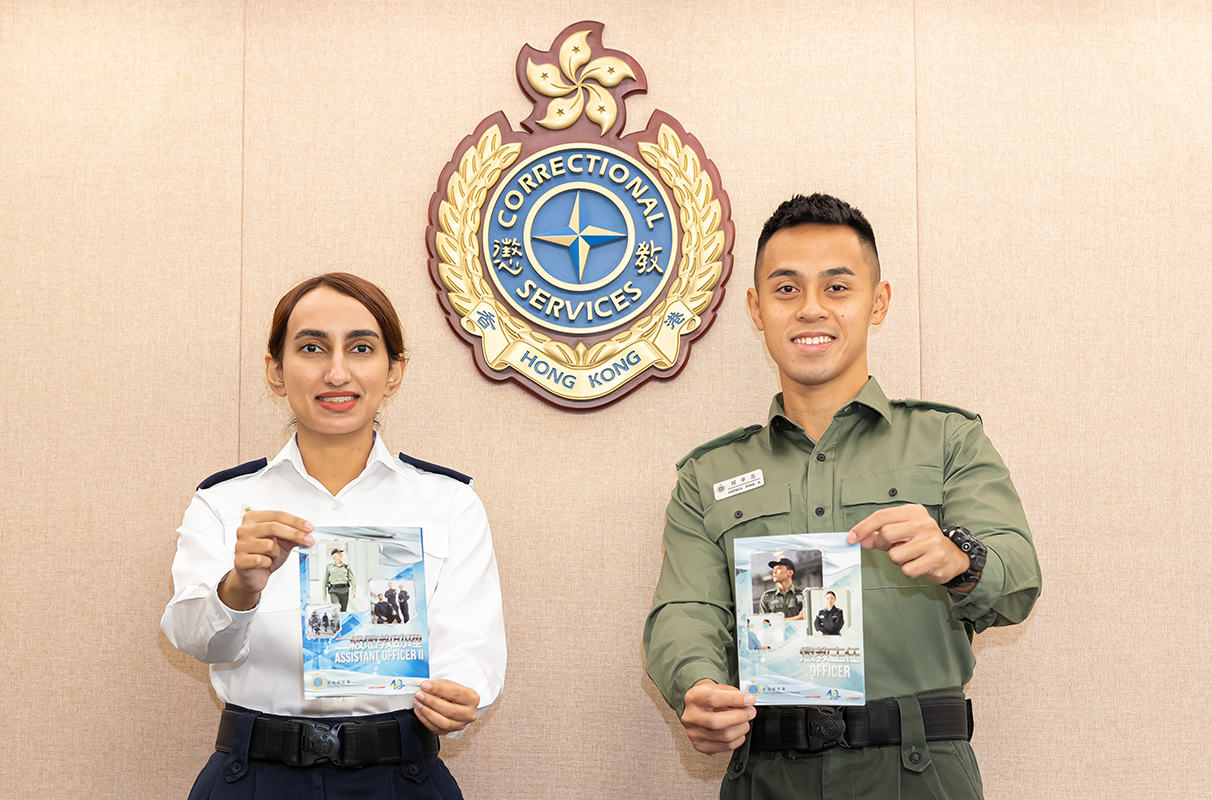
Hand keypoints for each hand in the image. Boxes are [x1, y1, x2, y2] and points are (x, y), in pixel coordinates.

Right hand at [219, 510, 313, 609]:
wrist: (253, 575)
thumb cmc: (265, 554)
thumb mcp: (281, 540)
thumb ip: (293, 533)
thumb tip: (308, 532)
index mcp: (253, 519)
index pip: (277, 515)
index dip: (295, 521)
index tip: (309, 527)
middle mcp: (245, 529)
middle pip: (274, 527)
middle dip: (295, 534)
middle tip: (309, 540)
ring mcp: (240, 545)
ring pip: (269, 545)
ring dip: (277, 553)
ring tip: (272, 556)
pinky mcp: (240, 561)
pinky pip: (262, 560)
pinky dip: (269, 563)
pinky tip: (265, 563)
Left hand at [414, 680, 479, 734]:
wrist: (457, 701)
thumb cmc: (453, 692)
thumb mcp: (449, 684)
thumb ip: (438, 686)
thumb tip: (425, 688)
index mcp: (472, 698)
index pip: (455, 694)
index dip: (438, 689)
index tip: (425, 685)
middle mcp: (469, 713)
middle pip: (450, 710)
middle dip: (431, 702)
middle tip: (419, 695)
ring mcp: (461, 724)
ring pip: (443, 723)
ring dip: (427, 712)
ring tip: (418, 703)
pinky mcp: (451, 731)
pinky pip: (437, 729)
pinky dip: (425, 720)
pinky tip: (420, 711)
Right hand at [680, 679, 755, 753]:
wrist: (697, 709)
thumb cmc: (709, 698)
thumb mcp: (719, 688)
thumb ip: (733, 694)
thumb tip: (748, 704)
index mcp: (693, 698)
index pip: (712, 698)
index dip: (734, 699)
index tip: (749, 699)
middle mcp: (690, 717)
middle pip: (716, 722)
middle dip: (739, 717)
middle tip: (750, 712)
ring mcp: (694, 734)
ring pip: (725, 736)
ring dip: (741, 728)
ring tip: (744, 720)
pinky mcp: (701, 746)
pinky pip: (727, 747)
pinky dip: (738, 738)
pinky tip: (737, 730)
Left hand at [847, 504, 968, 585]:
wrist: (952, 555)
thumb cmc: (922, 541)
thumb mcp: (901, 531)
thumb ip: (879, 534)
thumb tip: (859, 538)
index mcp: (913, 512)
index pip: (881, 516)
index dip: (863, 528)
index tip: (851, 538)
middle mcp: (923, 523)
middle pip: (886, 533)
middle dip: (882, 544)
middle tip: (890, 547)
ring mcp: (930, 541)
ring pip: (895, 555)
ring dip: (897, 559)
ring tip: (908, 555)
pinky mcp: (935, 559)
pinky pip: (907, 569)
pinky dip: (908, 569)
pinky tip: (917, 563)